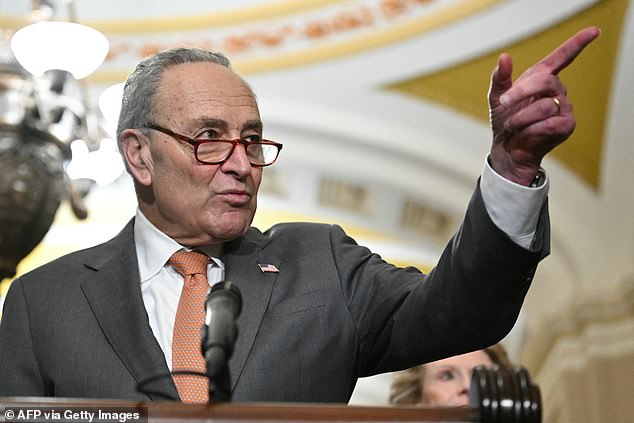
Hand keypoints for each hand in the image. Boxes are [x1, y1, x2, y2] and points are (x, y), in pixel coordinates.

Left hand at [488, 26, 599, 185]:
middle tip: (504, 102)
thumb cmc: (505, 121)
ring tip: (512, 125)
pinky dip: (530, 130)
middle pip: (546, 81)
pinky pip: (549, 123)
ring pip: (544, 106)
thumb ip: (500, 78)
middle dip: (521, 92)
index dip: (577, 43)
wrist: (507, 149)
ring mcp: (564, 107)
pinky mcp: (567, 125)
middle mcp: (557, 90)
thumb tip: (505, 57)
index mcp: (542, 78)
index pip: (562, 57)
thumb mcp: (497, 98)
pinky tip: (525, 133)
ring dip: (521, 117)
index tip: (593, 31)